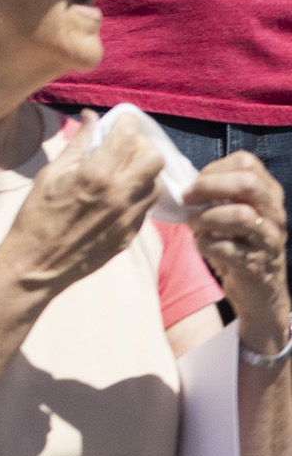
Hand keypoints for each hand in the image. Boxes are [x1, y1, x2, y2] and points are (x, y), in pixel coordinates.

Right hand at [0, 111, 160, 302]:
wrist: (38, 262)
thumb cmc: (36, 214)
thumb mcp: (51, 173)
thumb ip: (77, 145)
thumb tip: (92, 118)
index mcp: (96, 175)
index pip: (128, 137)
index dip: (127, 122)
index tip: (120, 120)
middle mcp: (119, 195)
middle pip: (154, 159)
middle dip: (142, 145)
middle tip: (126, 144)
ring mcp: (128, 218)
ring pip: (155, 184)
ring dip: (143, 171)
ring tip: (124, 169)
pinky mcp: (130, 235)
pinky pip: (145, 207)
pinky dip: (138, 193)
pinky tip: (119, 192)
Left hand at [190, 154, 291, 355]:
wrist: (259, 293)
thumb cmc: (236, 244)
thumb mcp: (231, 212)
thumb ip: (216, 192)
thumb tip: (179, 178)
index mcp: (268, 194)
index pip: (247, 162)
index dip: (214, 168)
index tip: (196, 184)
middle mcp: (275, 215)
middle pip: (248, 183)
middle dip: (208, 186)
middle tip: (187, 199)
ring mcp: (269, 241)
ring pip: (240, 215)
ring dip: (205, 218)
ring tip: (195, 225)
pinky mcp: (257, 266)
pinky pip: (225, 247)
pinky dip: (204, 244)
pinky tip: (202, 245)